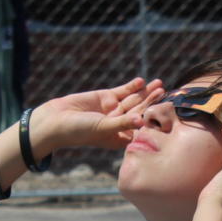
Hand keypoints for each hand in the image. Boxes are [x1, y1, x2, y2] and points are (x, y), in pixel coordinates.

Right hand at [36, 78, 164, 150]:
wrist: (56, 120)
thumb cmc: (79, 131)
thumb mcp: (103, 128)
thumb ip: (123, 123)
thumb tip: (141, 121)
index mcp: (121, 138)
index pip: (140, 128)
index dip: (152, 120)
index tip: (166, 113)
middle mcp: (119, 124)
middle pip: (139, 111)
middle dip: (151, 102)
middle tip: (165, 93)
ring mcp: (113, 110)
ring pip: (133, 100)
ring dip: (145, 93)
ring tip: (159, 84)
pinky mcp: (106, 98)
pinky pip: (122, 92)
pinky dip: (131, 87)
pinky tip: (141, 82)